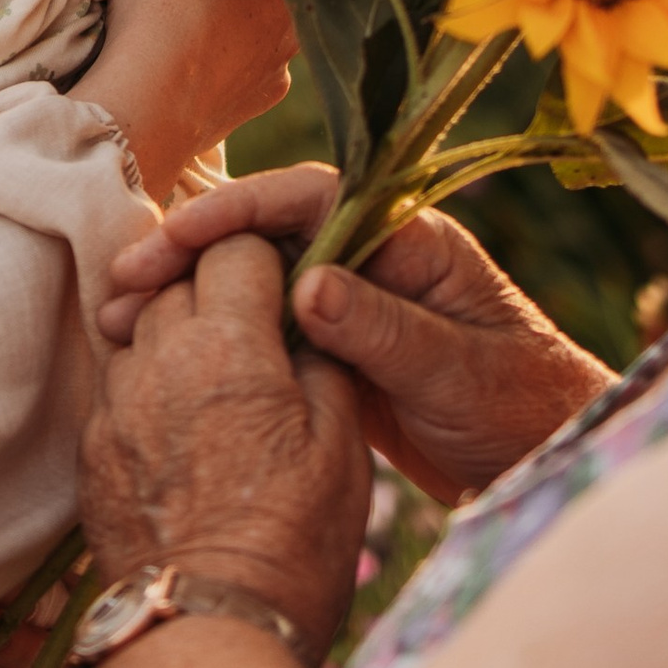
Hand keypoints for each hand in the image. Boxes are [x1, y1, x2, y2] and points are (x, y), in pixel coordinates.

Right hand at [77, 0, 295, 201]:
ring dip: (237, 29)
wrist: (149, 101)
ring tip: (191, 35)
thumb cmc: (153, 6)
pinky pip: (254, 72)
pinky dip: (232, 68)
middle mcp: (289, 9)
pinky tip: (199, 68)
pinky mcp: (269, 96)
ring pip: (263, 31)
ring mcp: (282, 58)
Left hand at [80, 232, 368, 657]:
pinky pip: (116, 392)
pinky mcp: (89, 453)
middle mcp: (159, 362)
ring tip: (217, 386)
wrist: (207, 634)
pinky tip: (181, 433)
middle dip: (215, 291)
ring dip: (176, 340)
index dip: (264, 258)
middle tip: (254, 332)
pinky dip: (148, 393)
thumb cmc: (293, 546)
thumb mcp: (344, 449)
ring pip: (140, 332)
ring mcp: (114, 408)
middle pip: (177, 280)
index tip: (283, 285)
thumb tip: (308, 322)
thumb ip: (324, 363)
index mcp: (229, 347)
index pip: (233, 247)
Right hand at [102, 167, 611, 500]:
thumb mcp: (458, 373)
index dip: (236, 212)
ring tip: (115, 324)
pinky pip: (260, 335)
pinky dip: (210, 342)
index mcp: (410, 241)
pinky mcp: (334, 357)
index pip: (309, 202)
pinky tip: (156, 360)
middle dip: (190, 253)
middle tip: (119, 283)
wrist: (552, 464)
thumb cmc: (526, 409)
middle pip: (265, 237)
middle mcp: (371, 262)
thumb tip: (308, 289)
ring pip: (252, 287)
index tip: (174, 238)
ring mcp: (349, 309)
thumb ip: (387, 331)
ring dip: (187, 299)